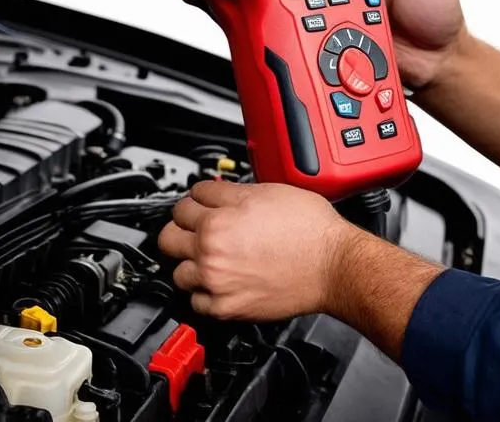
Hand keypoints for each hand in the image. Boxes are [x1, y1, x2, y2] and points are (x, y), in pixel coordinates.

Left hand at [158, 180, 349, 320]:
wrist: (332, 264)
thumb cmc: (310, 229)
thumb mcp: (271, 192)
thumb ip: (234, 193)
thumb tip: (216, 193)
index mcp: (220, 218)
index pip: (187, 201)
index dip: (198, 198)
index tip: (203, 203)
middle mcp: (211, 250)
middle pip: (167, 236)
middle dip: (182, 228)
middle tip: (196, 227)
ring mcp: (215, 281)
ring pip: (177, 271)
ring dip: (192, 262)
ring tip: (212, 257)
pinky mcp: (224, 307)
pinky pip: (194, 300)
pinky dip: (205, 291)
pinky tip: (222, 280)